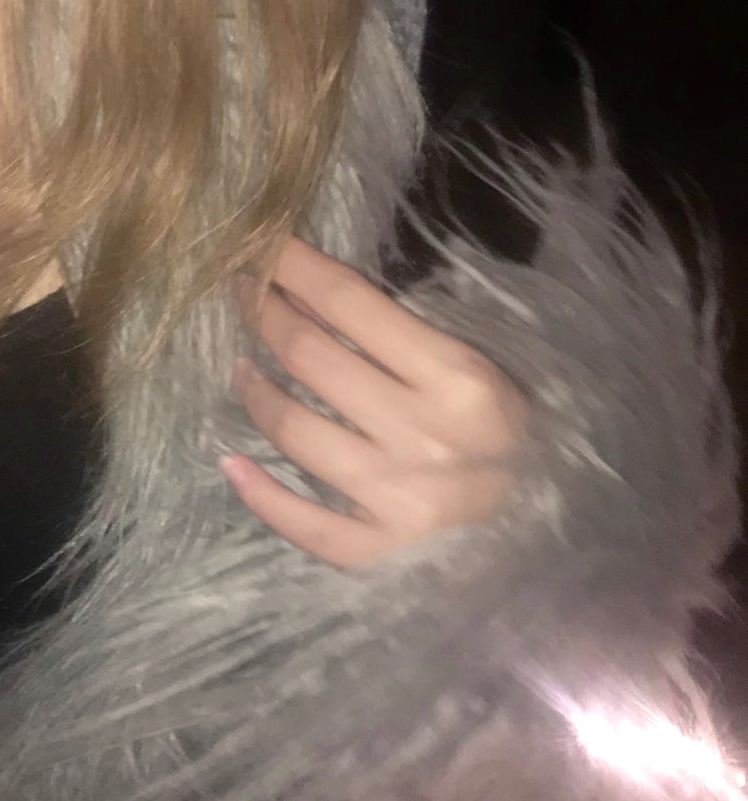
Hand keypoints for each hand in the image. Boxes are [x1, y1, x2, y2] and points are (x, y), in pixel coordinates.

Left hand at [222, 235, 527, 567]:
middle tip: (244, 293)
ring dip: (256, 390)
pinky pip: (304, 524)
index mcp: (459, 377)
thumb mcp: (485, 368)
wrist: (566, 536)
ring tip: (243, 366)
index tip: (260, 246)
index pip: (352, 303)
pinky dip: (261, 494)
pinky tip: (233, 463)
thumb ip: (414, 333)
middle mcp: (423, 436)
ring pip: (294, 431)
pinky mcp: (383, 555)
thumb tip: (321, 295)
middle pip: (311, 357)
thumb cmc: (517, 436)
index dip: (294, 266)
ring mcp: (399, 501)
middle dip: (265, 313)